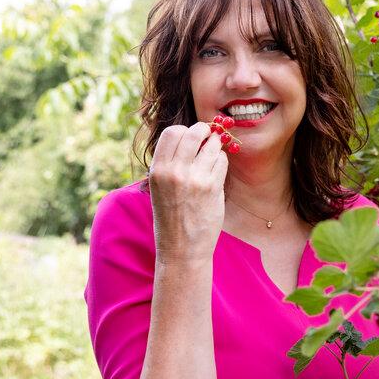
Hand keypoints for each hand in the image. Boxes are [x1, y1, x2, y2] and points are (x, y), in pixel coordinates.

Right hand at [148, 122, 227, 264]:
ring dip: (215, 147)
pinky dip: (221, 162)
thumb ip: (170, 163)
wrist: (181, 248)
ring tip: (212, 156)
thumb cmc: (170, 217)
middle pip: (194, 133)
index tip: (191, 136)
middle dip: (204, 131)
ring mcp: (194, 178)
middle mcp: (174, 171)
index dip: (184, 130)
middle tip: (208, 135)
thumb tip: (188, 136)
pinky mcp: (212, 187)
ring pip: (212, 146)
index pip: (172, 132)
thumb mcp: (159, 188)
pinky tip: (216, 173)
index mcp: (157, 170)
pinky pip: (221, 162)